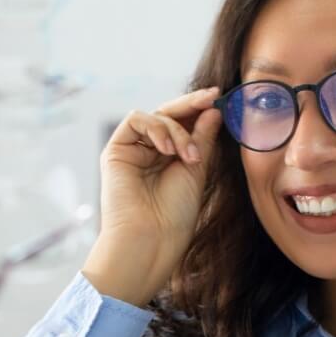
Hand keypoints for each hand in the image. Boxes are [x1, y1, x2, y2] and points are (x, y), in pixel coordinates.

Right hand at [81, 86, 223, 306]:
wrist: (151, 240)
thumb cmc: (175, 215)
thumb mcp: (196, 170)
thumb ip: (202, 138)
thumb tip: (213, 109)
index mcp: (169, 158)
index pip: (184, 124)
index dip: (199, 110)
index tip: (219, 98)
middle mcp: (149, 152)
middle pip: (169, 114)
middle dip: (191, 104)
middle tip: (212, 97)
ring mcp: (132, 150)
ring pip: (156, 116)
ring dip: (177, 130)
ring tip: (189, 156)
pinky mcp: (116, 151)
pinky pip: (135, 120)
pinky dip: (155, 127)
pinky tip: (167, 149)